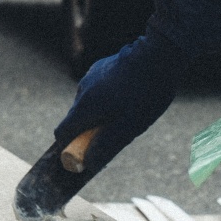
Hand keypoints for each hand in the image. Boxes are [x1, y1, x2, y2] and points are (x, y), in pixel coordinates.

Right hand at [55, 34, 185, 173]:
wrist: (157, 57)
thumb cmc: (144, 96)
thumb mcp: (127, 129)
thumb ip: (105, 147)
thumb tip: (88, 164)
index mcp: (85, 107)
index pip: (62, 133)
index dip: (69, 146)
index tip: (82, 154)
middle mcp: (83, 90)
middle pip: (77, 119)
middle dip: (90, 131)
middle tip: (115, 135)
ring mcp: (91, 76)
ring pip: (89, 104)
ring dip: (100, 113)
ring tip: (127, 113)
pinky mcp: (102, 67)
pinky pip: (98, 89)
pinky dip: (107, 98)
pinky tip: (128, 96)